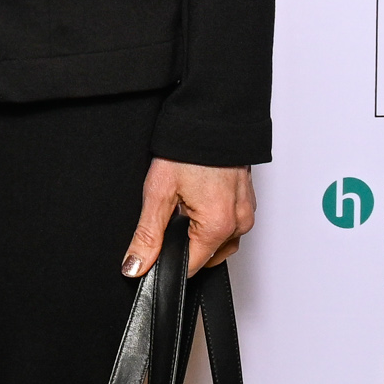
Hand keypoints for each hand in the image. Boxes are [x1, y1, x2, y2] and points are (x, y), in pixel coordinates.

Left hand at [122, 158, 255, 274]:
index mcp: (218, 226)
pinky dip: (213, 218)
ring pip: (219, 242)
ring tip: (186, 201)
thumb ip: (148, 235)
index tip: (156, 245)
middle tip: (171, 211)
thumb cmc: (188, 149)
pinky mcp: (248, 202)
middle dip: (185, 242)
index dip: (168, 261)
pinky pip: (230, 224)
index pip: (190, 267)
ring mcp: (246, 213)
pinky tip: (199, 197)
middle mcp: (239, 224)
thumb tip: (135, 266)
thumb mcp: (159, 192)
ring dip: (200, 231)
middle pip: (206, 255)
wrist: (212, 115)